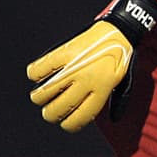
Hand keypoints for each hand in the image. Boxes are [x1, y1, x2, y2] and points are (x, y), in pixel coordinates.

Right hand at [27, 0, 156, 132]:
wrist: (118, 32)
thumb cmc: (120, 59)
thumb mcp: (121, 83)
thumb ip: (113, 101)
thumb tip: (111, 120)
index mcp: (101, 91)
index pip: (78, 118)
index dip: (68, 125)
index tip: (64, 122)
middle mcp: (86, 82)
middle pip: (58, 109)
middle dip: (50, 114)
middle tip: (48, 110)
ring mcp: (73, 67)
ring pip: (43, 93)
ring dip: (38, 97)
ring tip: (40, 96)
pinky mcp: (62, 53)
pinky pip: (37, 71)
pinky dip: (34, 74)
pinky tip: (39, 74)